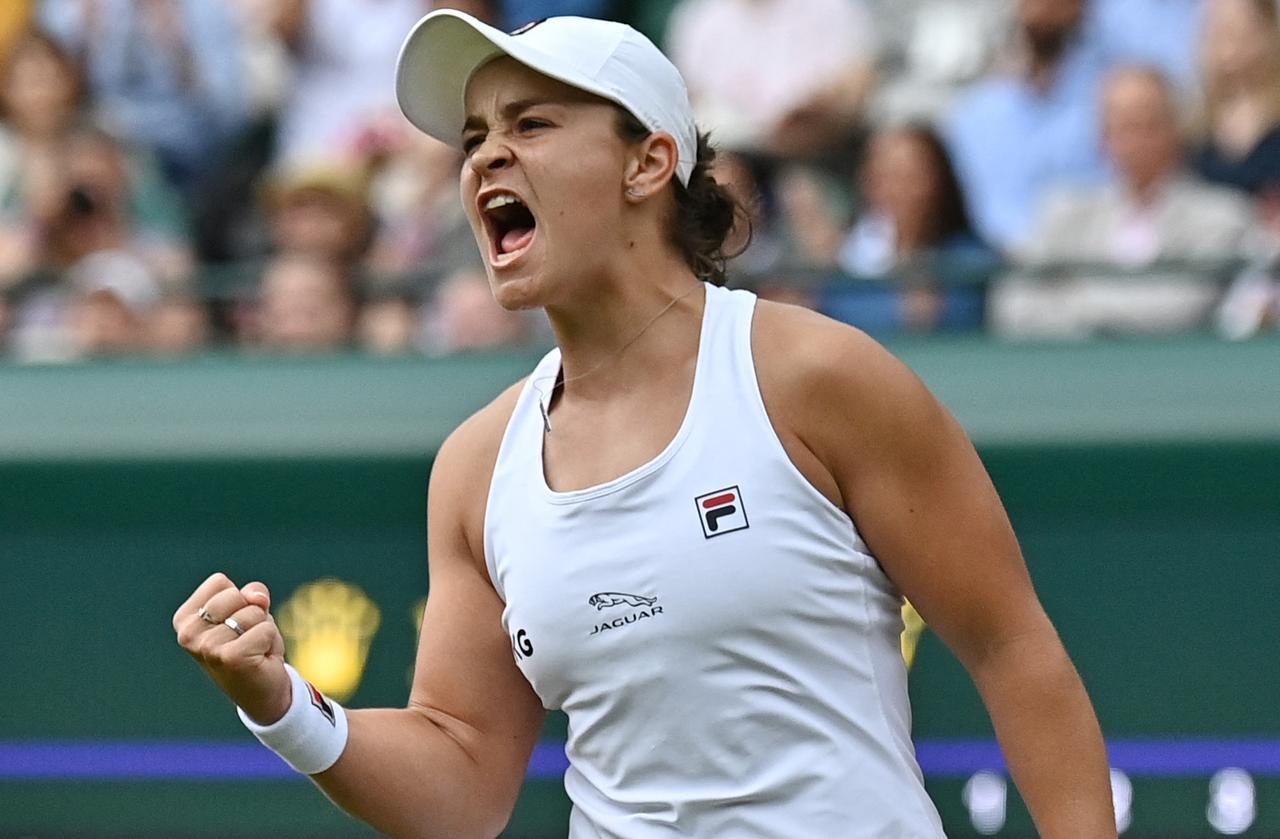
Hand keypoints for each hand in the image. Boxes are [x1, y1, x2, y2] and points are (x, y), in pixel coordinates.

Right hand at [173, 572, 291, 724]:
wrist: (263, 693)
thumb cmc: (252, 646)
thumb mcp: (250, 611)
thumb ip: (252, 593)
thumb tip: (257, 597)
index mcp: (184, 619)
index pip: (219, 581)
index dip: (238, 598)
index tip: (235, 624)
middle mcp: (188, 634)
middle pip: (236, 594)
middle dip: (253, 612)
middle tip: (247, 638)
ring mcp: (207, 647)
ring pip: (254, 612)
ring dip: (263, 629)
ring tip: (254, 649)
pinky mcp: (231, 658)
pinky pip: (266, 629)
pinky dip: (271, 642)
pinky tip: (260, 659)